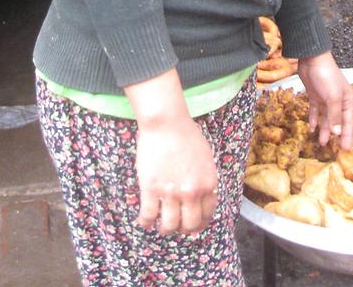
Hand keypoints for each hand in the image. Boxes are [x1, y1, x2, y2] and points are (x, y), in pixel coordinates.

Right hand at [134, 116, 217, 235]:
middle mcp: (192, 192)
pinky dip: (146, 222)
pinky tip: (144, 221)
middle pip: (189, 225)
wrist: (166, 122)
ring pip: (169, 226)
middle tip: (176, 227)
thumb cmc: (186, 134)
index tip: (193, 225)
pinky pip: (148, 216)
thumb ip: (204, 178)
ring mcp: (171, 192)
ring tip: (160, 226)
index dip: (199, 224)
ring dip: (165, 230)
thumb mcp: (205, 158)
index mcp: (208, 183)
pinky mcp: (151, 189)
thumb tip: (200, 195)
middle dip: (183, 230)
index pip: (207, 214)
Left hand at [297, 51, 352, 149]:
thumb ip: (335, 115)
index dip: (347, 135)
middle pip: (337, 122)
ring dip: (324, 129)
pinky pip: (315, 111)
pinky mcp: (315, 95)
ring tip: (322, 143)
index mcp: (347, 100)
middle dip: (336, 135)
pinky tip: (311, 128)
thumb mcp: (333, 97)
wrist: (312, 59)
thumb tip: (337, 133)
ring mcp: (325, 98)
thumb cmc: (327, 76)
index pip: (348, 122)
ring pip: (326, 118)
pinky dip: (313, 119)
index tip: (347, 149)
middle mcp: (337, 101)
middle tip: (336, 150)